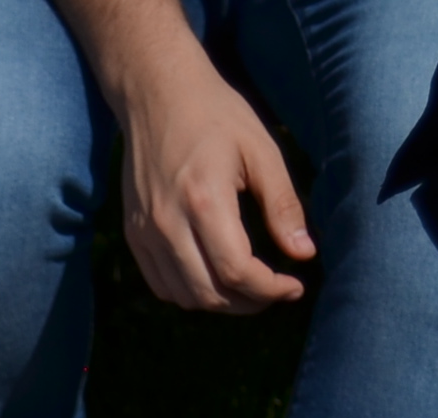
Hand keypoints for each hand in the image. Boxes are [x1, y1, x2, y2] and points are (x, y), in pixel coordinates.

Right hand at [88, 13, 309, 309]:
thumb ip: (283, 205)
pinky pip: (161, 285)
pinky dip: (191, 294)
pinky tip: (216, 279)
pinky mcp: (134, 234)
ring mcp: (145, 232)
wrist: (157, 95)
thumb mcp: (261, 151)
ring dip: (221, 303)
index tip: (295, 285)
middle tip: (277, 291)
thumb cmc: (216, 115)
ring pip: (183, 296)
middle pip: (209, 293)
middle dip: (250, 303)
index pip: (236, 271)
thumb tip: (304, 253)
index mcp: (204, 201)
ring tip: (249, 289)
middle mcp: (167, 224)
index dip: (270, 290)